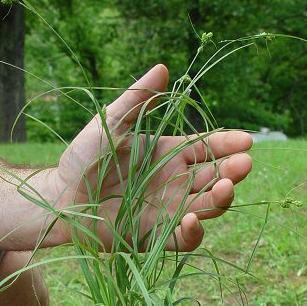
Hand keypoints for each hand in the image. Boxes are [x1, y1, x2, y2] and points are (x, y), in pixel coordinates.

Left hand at [48, 64, 251, 250]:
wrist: (60, 198)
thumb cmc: (83, 159)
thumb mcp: (110, 124)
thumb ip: (136, 100)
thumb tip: (162, 67)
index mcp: (168, 153)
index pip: (207, 147)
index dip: (227, 144)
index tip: (246, 139)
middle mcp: (175, 182)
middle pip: (213, 177)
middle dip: (232, 170)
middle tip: (244, 163)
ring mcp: (169, 209)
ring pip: (206, 205)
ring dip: (221, 198)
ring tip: (227, 187)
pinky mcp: (158, 235)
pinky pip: (185, 237)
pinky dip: (195, 231)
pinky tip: (194, 218)